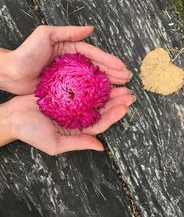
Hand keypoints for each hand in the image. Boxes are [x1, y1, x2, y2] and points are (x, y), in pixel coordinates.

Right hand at [0, 87, 134, 154]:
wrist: (13, 117)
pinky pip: (80, 86)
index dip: (114, 116)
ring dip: (107, 90)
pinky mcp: (63, 90)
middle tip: (129, 93)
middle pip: (100, 108)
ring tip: (120, 83)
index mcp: (77, 128)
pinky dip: (90, 81)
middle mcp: (76, 115)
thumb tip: (101, 147)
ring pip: (93, 96)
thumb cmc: (31, 132)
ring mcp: (70, 102)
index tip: (125, 107)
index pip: (100, 123)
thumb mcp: (55, 143)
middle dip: (116, 101)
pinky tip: (99, 76)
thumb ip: (78, 143)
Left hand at [4, 25, 131, 94]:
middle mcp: (73, 63)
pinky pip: (83, 92)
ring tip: (121, 89)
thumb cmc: (26, 52)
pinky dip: (94, 95)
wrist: (10, 72)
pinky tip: (103, 98)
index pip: (94, 54)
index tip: (123, 67)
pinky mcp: (64, 89)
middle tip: (127, 80)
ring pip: (92, 81)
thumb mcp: (46, 35)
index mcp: (71, 50)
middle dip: (113, 73)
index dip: (109, 61)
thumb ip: (68, 32)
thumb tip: (91, 29)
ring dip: (107, 84)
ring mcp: (69, 77)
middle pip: (97, 68)